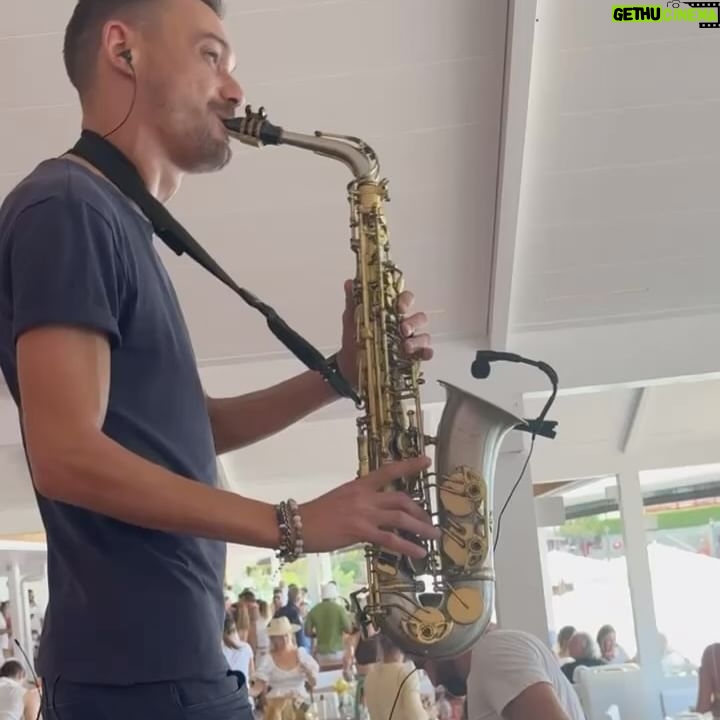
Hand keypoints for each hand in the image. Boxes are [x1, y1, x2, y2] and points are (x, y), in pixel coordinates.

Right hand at [300, 455, 438, 557]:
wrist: (298, 525)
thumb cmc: (317, 514)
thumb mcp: (341, 499)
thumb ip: (361, 502)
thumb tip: (377, 511)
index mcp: (359, 485)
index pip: (388, 471)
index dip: (409, 465)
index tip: (426, 460)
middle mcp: (364, 496)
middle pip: (401, 498)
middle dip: (420, 510)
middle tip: (430, 521)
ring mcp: (363, 513)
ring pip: (400, 517)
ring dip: (421, 527)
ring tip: (434, 536)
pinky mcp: (360, 531)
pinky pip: (390, 539)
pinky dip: (408, 546)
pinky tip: (419, 552)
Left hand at [336, 279, 433, 384]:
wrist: (350, 366)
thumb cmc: (354, 341)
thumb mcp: (351, 320)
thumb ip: (353, 302)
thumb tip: (350, 283)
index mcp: (392, 313)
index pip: (405, 300)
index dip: (406, 301)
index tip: (399, 307)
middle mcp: (404, 325)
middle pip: (419, 318)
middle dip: (413, 322)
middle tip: (403, 329)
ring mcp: (410, 341)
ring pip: (424, 336)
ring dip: (418, 340)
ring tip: (405, 347)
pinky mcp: (412, 358)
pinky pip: (425, 353)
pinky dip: (427, 352)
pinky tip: (423, 354)